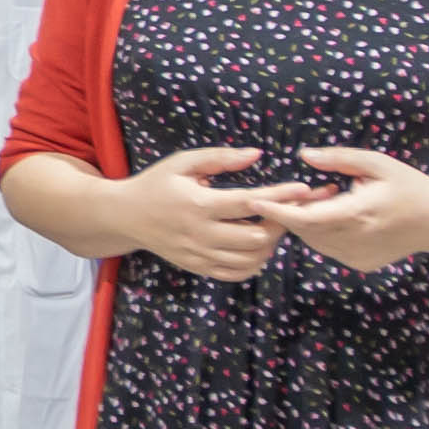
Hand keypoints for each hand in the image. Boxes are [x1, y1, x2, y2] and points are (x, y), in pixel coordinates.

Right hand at [115, 147, 307, 283]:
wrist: (124, 217)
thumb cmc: (155, 184)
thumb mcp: (182, 163)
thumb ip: (220, 158)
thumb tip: (256, 154)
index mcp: (198, 205)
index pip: (249, 203)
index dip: (280, 196)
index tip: (304, 189)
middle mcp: (200, 234)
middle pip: (255, 237)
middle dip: (278, 223)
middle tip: (287, 209)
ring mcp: (199, 255)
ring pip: (249, 259)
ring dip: (269, 244)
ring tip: (272, 226)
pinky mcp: (198, 267)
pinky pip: (236, 274)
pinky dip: (254, 263)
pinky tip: (257, 247)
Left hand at [275, 148, 428, 270]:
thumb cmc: (407, 186)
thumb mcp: (376, 163)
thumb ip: (339, 159)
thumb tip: (305, 155)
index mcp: (356, 214)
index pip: (304, 218)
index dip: (276, 210)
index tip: (253, 200)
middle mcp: (354, 240)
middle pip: (304, 229)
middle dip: (295, 209)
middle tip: (306, 189)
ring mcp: (356, 256)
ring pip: (314, 241)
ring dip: (309, 221)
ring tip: (331, 199)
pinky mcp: (359, 263)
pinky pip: (329, 248)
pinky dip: (324, 233)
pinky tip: (342, 217)